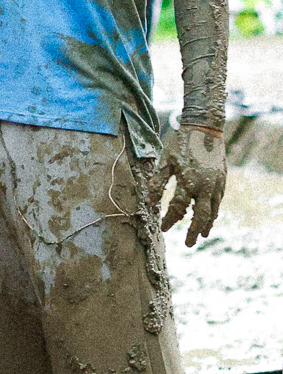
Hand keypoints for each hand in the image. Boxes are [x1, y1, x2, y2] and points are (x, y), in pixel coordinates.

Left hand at [149, 125, 225, 245]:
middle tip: (189, 245)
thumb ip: (158, 182)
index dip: (170, 219)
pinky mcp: (222, 181)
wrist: (205, 129)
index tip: (163, 228)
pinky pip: (218, 202)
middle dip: (194, 232)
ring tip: (200, 235)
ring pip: (213, 211)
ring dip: (206, 225)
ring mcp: (216, 184)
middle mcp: (205, 185)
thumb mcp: (165, 161)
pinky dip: (213, 212)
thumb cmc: (181, 144)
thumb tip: (150, 202)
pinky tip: (208, 218)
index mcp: (188, 181)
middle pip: (201, 216)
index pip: (178, 208)